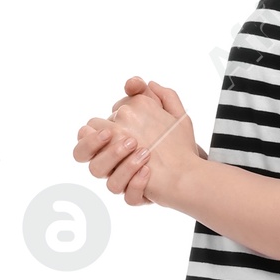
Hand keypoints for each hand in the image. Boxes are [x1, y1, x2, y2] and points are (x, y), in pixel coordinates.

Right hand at [74, 75, 197, 208]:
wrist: (195, 165)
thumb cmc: (176, 139)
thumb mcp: (166, 110)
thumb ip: (147, 93)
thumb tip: (132, 82)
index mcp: (112, 140)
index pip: (86, 135)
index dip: (90, 134)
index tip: (109, 128)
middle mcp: (113, 161)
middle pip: (84, 157)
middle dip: (100, 147)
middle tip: (128, 139)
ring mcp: (125, 179)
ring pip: (105, 180)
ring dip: (121, 164)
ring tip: (144, 153)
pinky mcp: (138, 194)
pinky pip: (128, 196)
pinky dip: (137, 184)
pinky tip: (148, 172)